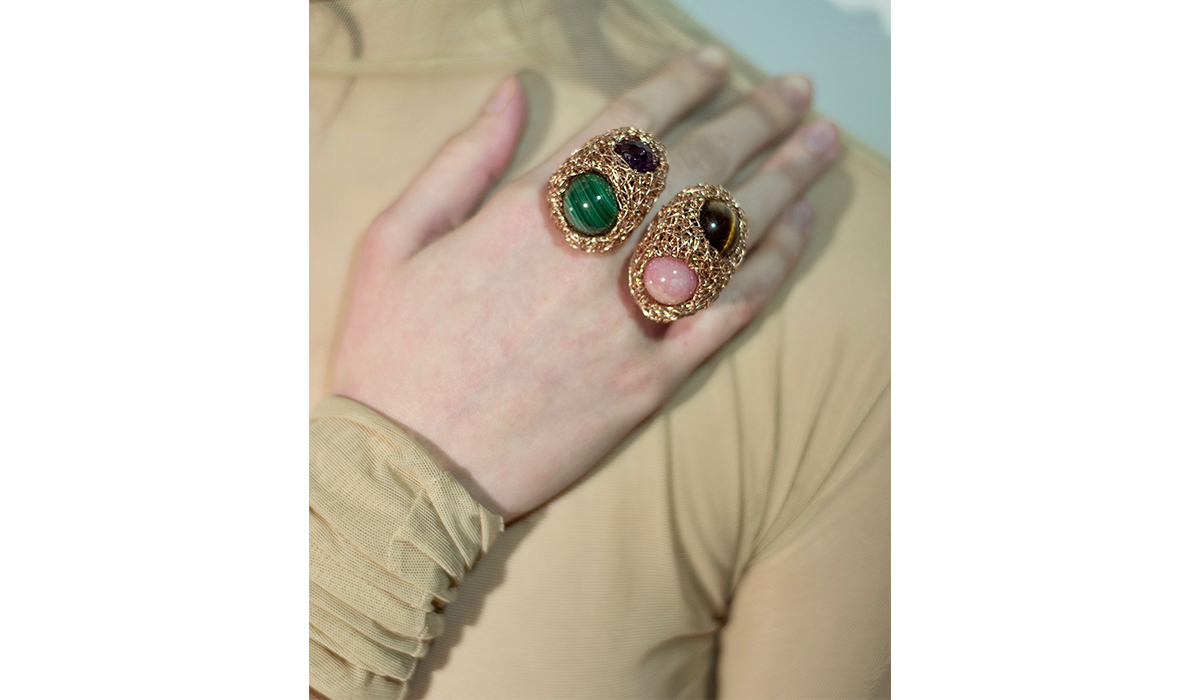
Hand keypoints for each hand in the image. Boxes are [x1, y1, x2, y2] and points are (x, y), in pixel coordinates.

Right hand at [332, 47, 839, 520]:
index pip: (628, 127)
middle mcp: (592, 258)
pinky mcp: (650, 382)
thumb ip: (463, 158)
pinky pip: (727, 315)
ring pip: (726, 233)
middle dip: (756, 117)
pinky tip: (799, 231)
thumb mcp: (395, 239)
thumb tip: (510, 89)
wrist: (407, 474)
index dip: (681, 84)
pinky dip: (770, 268)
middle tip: (798, 91)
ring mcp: (628, 322)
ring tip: (823, 142)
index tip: (717, 64)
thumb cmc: (390, 355)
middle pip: (695, 167)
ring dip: (784, 179)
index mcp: (529, 215)